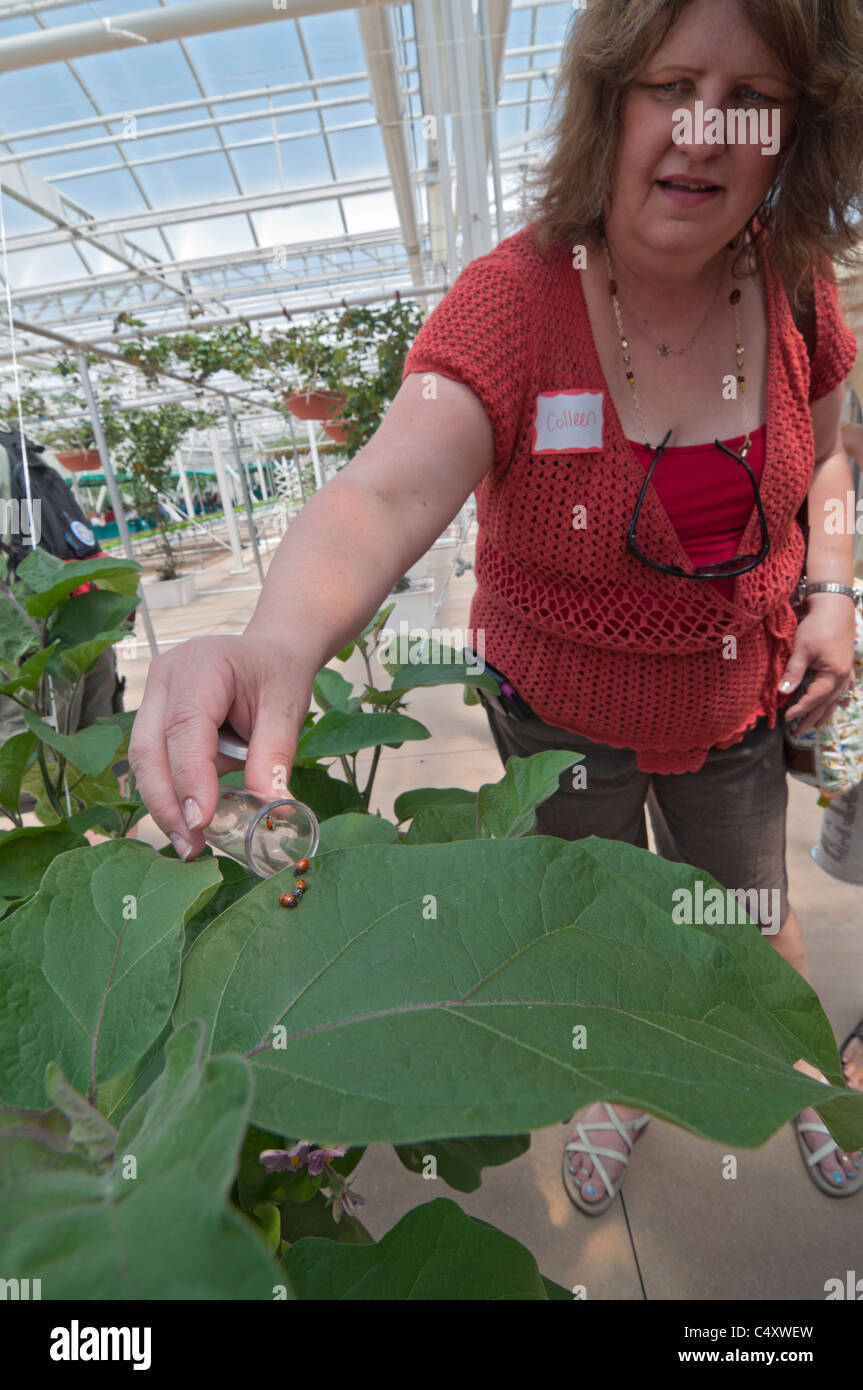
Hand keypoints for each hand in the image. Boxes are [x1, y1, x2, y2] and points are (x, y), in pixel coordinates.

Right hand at [128, 633, 313, 859]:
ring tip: (190, 843)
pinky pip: (151, 760)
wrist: (268, 653)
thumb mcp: (287, 710)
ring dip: (163, 804)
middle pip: (149, 748)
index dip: (189, 777)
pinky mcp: (152, 716)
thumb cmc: (277, 674)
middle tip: (191, 845)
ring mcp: (153, 696)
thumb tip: (273, 807)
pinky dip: (168, 792)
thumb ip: (274, 756)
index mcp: (201, 665)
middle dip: (166, 802)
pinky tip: (187, 820)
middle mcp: (165, 677)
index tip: (200, 821)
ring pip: (142, 759)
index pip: (184, 727)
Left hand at [779, 596, 855, 733]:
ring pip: (836, 697)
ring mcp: (846, 670)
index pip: (814, 698)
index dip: (800, 709)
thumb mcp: (802, 650)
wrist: (835, 605)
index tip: (787, 718)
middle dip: (812, 717)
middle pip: (827, 703)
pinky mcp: (845, 662)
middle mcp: (843, 676)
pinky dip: (836, 697)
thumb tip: (783, 692)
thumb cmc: (818, 626)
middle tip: (800, 732)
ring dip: (825, 711)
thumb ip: (793, 672)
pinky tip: (837, 701)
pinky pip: (842, 687)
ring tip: (816, 725)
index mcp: (833, 675)